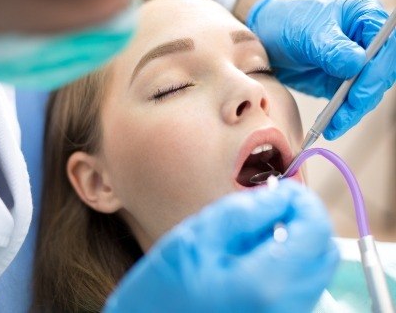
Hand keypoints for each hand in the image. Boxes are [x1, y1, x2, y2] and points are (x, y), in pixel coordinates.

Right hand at [104, 180, 338, 312]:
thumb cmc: (164, 288)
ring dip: (297, 241)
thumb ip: (247, 211)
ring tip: (255, 234)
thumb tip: (283, 194)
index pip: (316, 231)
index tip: (283, 189)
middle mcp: (286, 307)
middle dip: (305, 221)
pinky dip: (288, 262)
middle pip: (325, 252)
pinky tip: (253, 256)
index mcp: (267, 283)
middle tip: (271, 207)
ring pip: (316, 269)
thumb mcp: (198, 236)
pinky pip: (301, 286)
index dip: (305, 201)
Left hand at [246, 0, 394, 139]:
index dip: (377, 70)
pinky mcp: (343, 83)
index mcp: (365, 17)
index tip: (359, 91)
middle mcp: (367, 41)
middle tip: (346, 113)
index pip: (385, 46)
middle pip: (381, 73)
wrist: (265, 37)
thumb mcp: (307, 32)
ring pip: (367, 92)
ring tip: (334, 125)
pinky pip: (349, 103)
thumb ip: (332, 48)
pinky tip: (330, 127)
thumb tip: (356, 64)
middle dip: (365, 96)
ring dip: (353, 111)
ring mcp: (356, 64)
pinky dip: (342, 115)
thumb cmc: (287, 22)